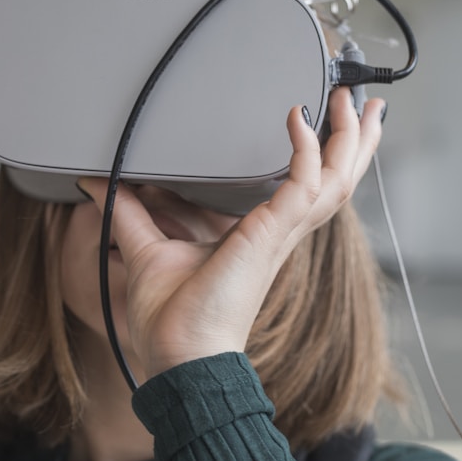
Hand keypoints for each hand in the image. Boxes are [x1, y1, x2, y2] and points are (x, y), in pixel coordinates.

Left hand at [77, 88, 384, 378]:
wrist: (180, 357)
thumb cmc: (172, 320)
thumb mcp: (147, 249)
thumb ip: (127, 211)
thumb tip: (96, 183)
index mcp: (263, 236)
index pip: (309, 188)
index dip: (326, 155)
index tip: (326, 119)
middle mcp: (280, 233)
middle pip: (337, 180)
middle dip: (355, 140)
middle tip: (364, 103)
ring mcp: (280, 234)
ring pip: (336, 180)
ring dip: (349, 139)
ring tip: (356, 103)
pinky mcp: (270, 235)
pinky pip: (303, 184)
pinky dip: (305, 150)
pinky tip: (297, 120)